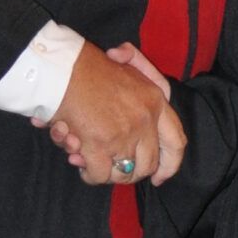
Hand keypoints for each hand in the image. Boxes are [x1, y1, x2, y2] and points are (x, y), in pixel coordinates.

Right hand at [47, 41, 186, 184]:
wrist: (62, 68)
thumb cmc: (88, 65)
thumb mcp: (125, 60)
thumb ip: (138, 63)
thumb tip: (135, 69)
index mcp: (155, 101)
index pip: (176, 143)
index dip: (169, 166)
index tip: (159, 178)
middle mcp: (145, 120)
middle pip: (148, 164)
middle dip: (130, 173)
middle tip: (113, 170)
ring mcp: (124, 134)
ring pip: (123, 173)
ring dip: (107, 173)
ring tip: (91, 160)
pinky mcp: (100, 145)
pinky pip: (100, 174)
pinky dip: (89, 173)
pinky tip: (78, 159)